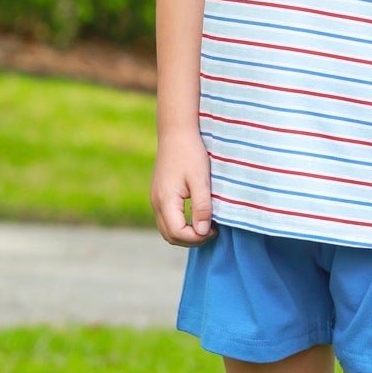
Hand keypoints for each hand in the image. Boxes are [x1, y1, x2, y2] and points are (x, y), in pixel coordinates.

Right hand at [151, 128, 217, 245]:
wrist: (176, 132)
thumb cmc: (190, 153)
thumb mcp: (200, 180)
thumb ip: (201, 206)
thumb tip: (203, 231)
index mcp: (165, 201)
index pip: (178, 233)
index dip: (198, 238)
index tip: (216, 228)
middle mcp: (156, 203)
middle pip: (170, 236)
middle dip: (192, 240)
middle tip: (213, 230)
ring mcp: (156, 200)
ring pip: (167, 230)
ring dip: (186, 234)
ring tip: (207, 224)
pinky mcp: (159, 195)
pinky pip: (167, 219)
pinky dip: (181, 225)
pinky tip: (197, 216)